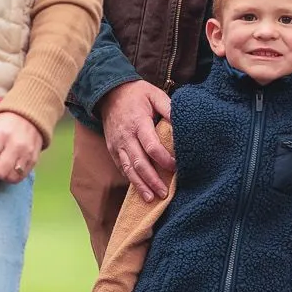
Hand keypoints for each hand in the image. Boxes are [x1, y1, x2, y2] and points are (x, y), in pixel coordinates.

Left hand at [0, 110, 42, 182]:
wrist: (29, 118)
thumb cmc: (3, 124)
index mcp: (0, 133)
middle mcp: (15, 144)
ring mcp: (26, 153)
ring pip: (9, 177)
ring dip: (2, 175)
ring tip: (0, 166)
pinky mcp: (33, 160)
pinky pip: (19, 177)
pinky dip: (12, 176)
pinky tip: (9, 168)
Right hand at [100, 79, 173, 200]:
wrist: (109, 93)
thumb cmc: (137, 94)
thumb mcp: (154, 94)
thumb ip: (169, 108)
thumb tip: (183, 123)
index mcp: (138, 123)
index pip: (151, 146)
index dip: (163, 159)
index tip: (175, 167)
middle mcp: (126, 136)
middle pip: (139, 163)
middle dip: (152, 180)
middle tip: (164, 193)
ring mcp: (117, 145)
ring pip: (128, 169)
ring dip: (139, 185)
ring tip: (151, 199)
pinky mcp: (113, 149)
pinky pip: (121, 167)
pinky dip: (130, 179)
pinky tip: (140, 189)